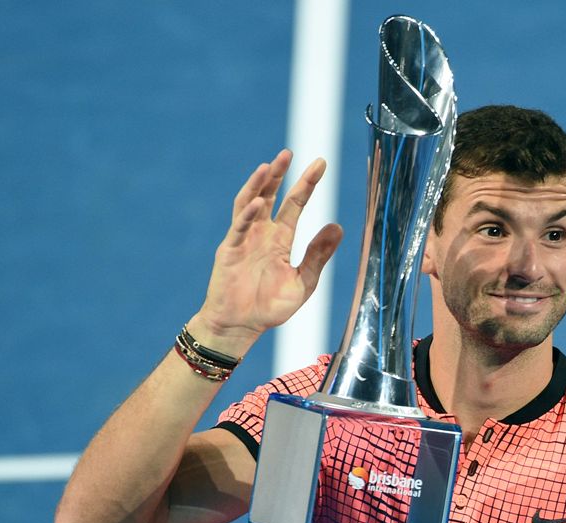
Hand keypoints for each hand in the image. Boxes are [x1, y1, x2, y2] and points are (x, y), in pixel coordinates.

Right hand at [191, 149, 343, 352]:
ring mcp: (243, 239)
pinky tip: (258, 202)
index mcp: (281, 239)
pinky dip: (247, 214)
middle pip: (271, 195)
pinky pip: (238, 228)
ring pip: (249, 203)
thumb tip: (337, 226)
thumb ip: (318, 255)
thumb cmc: (270, 307)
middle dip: (279, 174)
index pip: (295, 203)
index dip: (306, 184)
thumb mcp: (303, 282)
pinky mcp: (228, 250)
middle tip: (289, 153)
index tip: (320, 163)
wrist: (241, 326)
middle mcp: (262, 233)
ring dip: (259, 185)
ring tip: (270, 167)